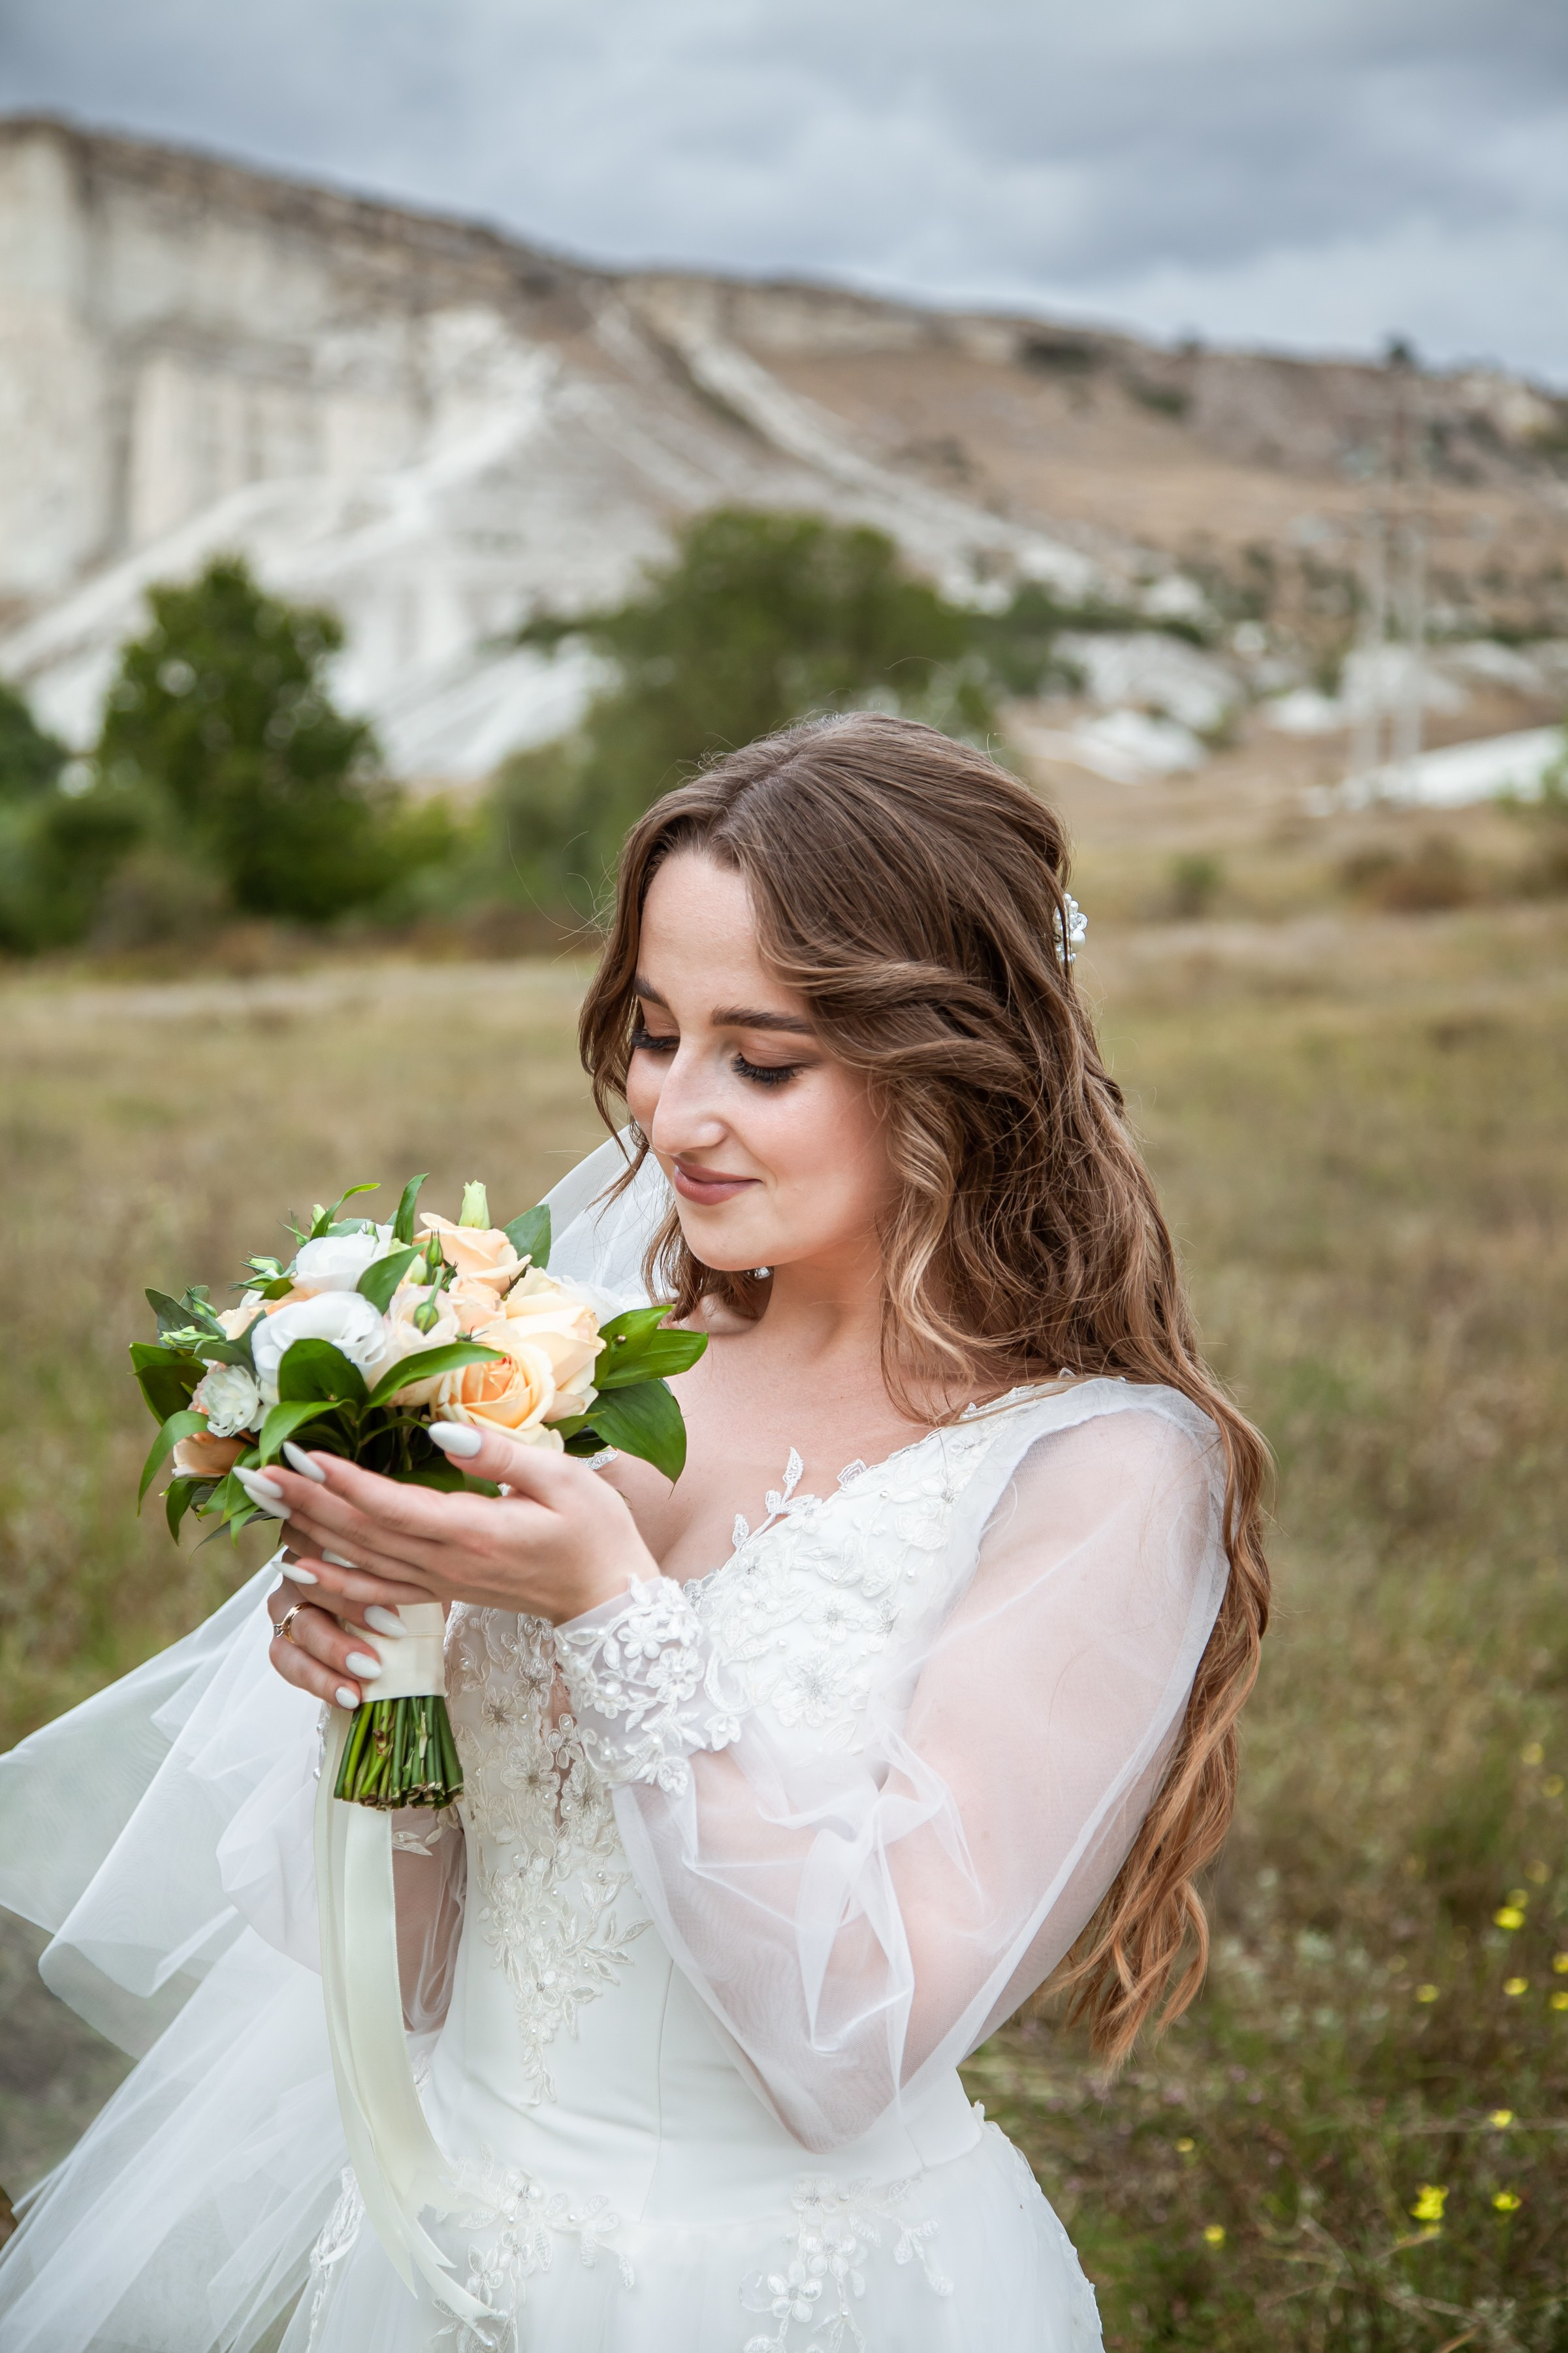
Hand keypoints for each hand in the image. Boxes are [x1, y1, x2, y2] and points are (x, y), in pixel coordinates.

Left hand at [254, 1430, 660, 1685]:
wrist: (610, 1602)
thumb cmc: (596, 1533)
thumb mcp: (564, 1479)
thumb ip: (500, 1456)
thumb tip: (439, 1432)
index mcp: (472, 1533)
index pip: (390, 1506)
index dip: (341, 1481)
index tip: (301, 1450)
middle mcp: (445, 1564)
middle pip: (360, 1532)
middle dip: (305, 1500)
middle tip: (254, 1468)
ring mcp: (440, 1584)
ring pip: (358, 1561)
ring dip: (307, 1530)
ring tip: (264, 1501)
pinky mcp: (442, 1593)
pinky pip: (375, 1593)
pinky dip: (333, 1581)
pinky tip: (300, 1567)